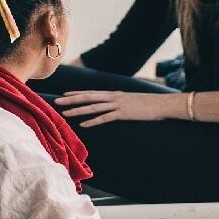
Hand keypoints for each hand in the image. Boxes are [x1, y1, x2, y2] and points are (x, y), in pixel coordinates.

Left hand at [55, 90, 183, 126]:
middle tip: (57, 101)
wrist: (162, 104)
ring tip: (65, 113)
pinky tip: (83, 125)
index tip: (64, 94)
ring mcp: (118, 105)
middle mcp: (113, 97)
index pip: (92, 93)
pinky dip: (93, 121)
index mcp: (115, 94)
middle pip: (88, 97)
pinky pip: (105, 118)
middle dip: (71, 99)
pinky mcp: (123, 114)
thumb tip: (115, 107)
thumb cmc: (149, 104)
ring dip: (78, 110)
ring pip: (93, 107)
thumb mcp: (132, 101)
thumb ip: (121, 103)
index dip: (77, 93)